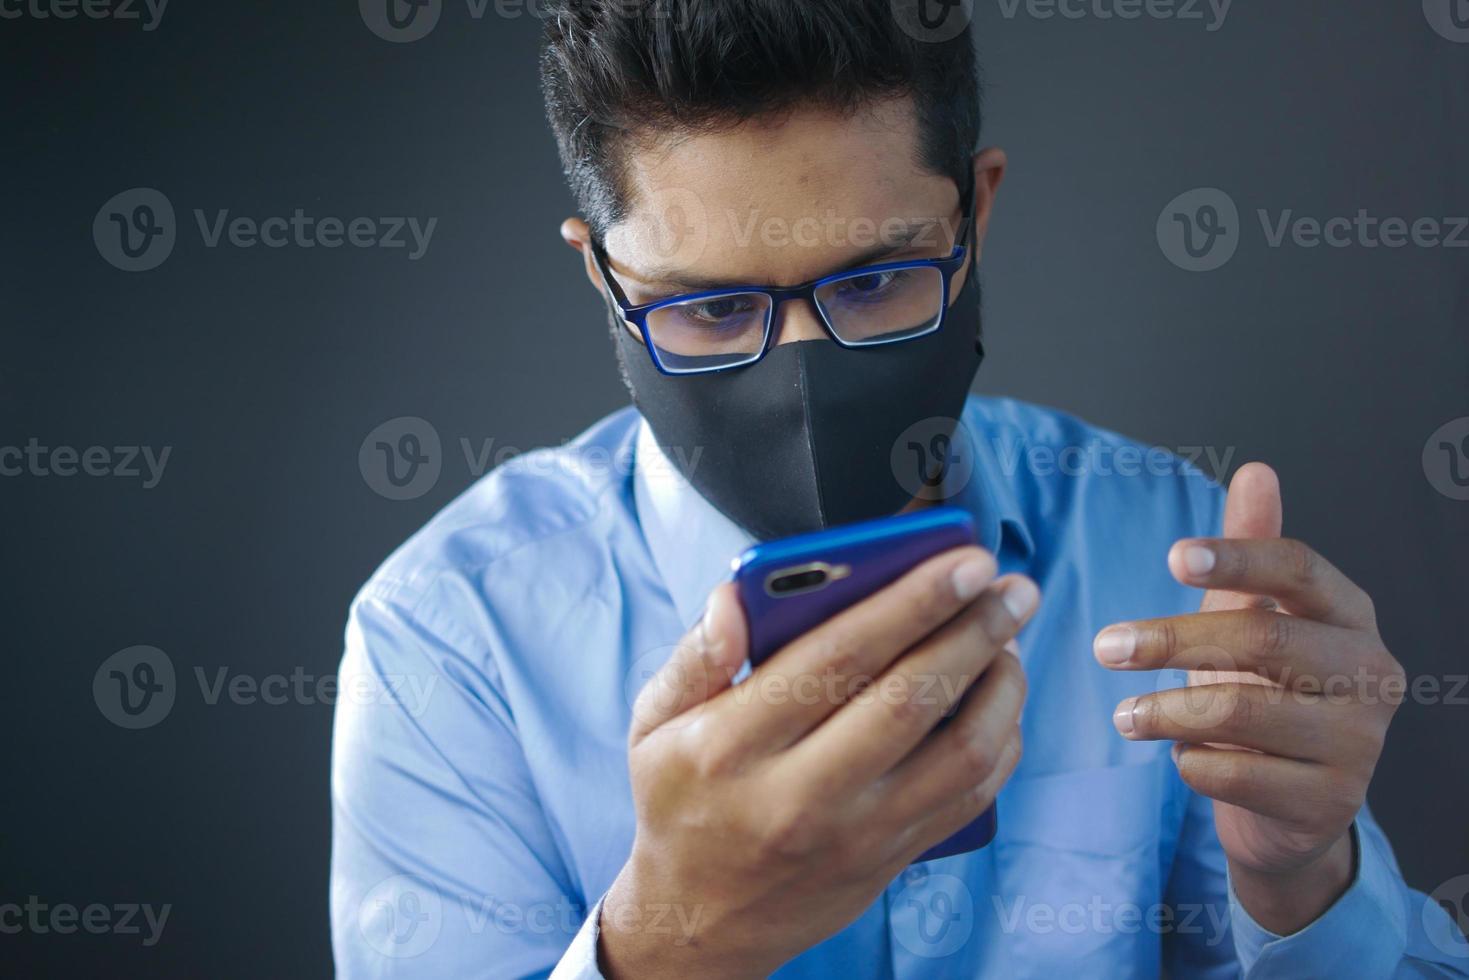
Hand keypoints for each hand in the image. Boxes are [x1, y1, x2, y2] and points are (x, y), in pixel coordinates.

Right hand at [600, 547, 1037, 978]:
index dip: (909, 603)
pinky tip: (1001, 698)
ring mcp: (855, 834)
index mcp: (734, 746)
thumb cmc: (682, 803)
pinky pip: (971, 797)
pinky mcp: (892, 858)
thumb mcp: (654, 726)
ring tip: (1009, 636)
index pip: (835, 659)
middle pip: (910, 699)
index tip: (960, 562)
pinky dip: (1002, 741)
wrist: (700, 921)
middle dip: (973, 631)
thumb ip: (694, 656)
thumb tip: (734, 598)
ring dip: (1000, 686)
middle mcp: (800, 793)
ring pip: (958, 752)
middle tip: (1010, 587)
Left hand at [1093, 463, 1403, 932]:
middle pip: (1264, 639)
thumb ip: (1254, 547)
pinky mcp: (1328, 802)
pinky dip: (1192, 762)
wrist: (1290, 805)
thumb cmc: (1268, 693)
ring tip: (1122, 714)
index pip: (1301, 570)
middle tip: (1106, 646)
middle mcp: (1370, 675)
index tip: (1171, 557)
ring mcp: (1357, 743)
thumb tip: (1256, 471)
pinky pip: (1238, 774)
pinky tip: (1178, 756)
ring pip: (1246, 712)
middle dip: (1172, 640)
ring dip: (1167, 711)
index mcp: (1352, 617)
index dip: (1238, 557)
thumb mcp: (1256, 616)